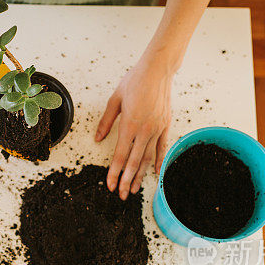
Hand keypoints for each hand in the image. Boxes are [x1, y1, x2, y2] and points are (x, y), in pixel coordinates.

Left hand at [95, 54, 173, 199]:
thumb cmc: (135, 81)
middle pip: (134, 162)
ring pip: (148, 158)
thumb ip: (106, 122)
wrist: (158, 70)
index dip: (114, 172)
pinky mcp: (166, 126)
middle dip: (126, 180)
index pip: (120, 155)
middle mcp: (145, 129)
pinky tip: (154, 173)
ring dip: (140, 175)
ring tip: (134, 189)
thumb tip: (98, 138)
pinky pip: (162, 148)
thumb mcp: (115, 100)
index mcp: (130, 124)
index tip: (110, 184)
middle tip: (121, 194)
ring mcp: (157, 129)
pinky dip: (158, 162)